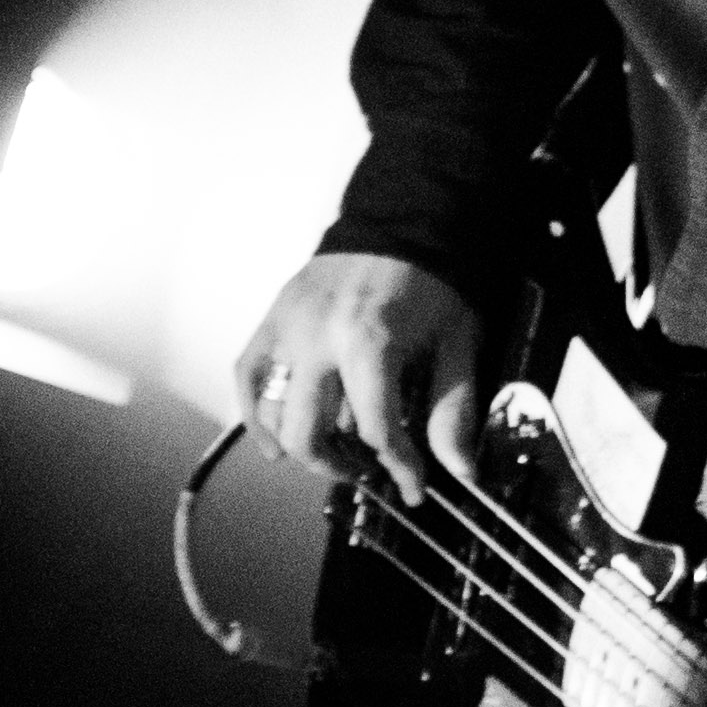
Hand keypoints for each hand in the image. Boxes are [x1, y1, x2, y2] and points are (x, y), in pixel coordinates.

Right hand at [234, 250, 489, 499]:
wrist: (405, 220)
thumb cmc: (433, 279)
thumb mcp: (457, 340)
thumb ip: (454, 406)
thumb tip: (459, 467)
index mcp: (371, 341)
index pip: (376, 430)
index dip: (398, 467)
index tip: (413, 486)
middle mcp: (320, 338)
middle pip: (307, 434)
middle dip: (338, 467)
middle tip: (365, 471)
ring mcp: (288, 329)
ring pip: (272, 415)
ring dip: (300, 448)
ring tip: (334, 452)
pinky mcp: (272, 320)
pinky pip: (247, 379)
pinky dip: (254, 416)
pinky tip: (274, 440)